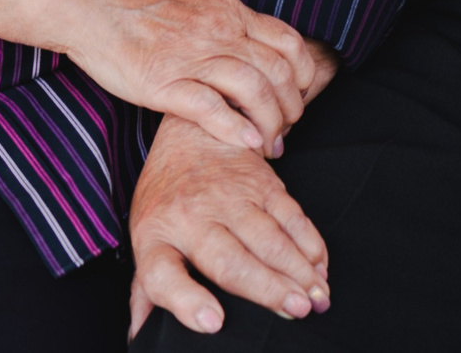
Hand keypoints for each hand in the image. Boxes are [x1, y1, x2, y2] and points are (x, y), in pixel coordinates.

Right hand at [63, 0, 326, 156]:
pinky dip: (235, 127)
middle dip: (291, 107)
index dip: (304, 75)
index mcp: (230, 12)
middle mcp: (219, 31)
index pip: (289, 42)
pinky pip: (210, 106)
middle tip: (287, 129)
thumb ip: (230, 26)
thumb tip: (258, 53)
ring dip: (270, 122)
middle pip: (277, 71)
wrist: (95, 5)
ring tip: (270, 144)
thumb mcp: (200, 5)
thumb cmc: (144, 11)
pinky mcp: (164, 82)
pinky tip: (247, 143)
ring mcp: (192, 56)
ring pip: (253, 88)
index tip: (300, 97)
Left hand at [127, 115, 330, 337]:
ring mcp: (228, 197)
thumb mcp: (145, 236)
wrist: (190, 128)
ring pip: (268, 239)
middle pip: (230, 261)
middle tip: (296, 311)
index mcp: (155, 237)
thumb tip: (140, 335)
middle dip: (268, 289)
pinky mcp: (260, 182)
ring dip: (298, 270)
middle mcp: (191, 218)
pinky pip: (291, 215)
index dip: (186, 300)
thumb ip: (147, 288)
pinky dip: (310, 243)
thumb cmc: (167, 195)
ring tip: (316, 298)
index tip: (213, 322)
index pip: (162, 275)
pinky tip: (320, 266)